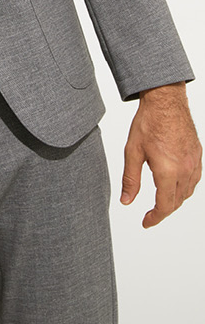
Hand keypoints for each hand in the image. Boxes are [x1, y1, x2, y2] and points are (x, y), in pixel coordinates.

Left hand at [121, 81, 201, 226]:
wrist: (166, 102)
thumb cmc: (149, 122)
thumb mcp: (132, 151)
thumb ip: (130, 179)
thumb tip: (127, 201)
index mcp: (167, 170)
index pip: (165, 205)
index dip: (155, 218)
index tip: (146, 222)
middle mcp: (185, 169)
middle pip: (177, 201)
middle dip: (163, 210)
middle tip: (150, 214)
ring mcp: (194, 163)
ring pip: (187, 192)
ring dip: (175, 200)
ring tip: (161, 201)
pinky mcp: (198, 155)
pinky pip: (194, 180)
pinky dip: (184, 188)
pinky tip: (175, 185)